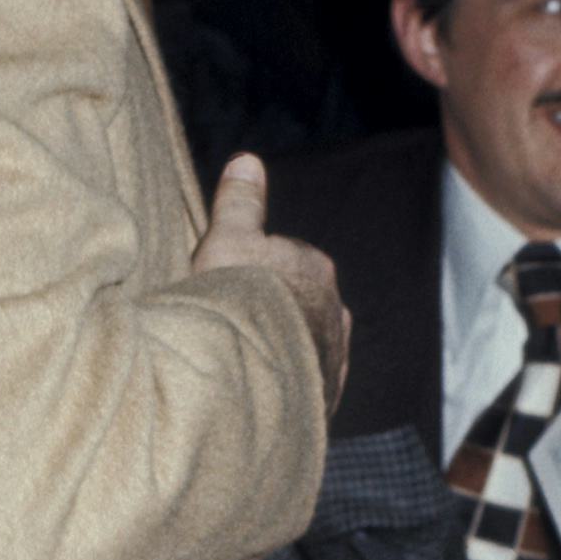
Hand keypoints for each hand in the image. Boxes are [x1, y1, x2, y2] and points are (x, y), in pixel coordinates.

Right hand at [193, 151, 350, 416]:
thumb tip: (248, 160)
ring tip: (245, 368)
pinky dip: (286, 389)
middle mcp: (335, 312)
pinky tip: (261, 395)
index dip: (250, 276)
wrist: (250, 374)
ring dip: (281, 355)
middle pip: (298, 307)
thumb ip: (240, 203)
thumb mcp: (227, 240)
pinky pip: (304, 388)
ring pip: (304, 349)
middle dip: (274, 316)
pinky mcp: (324, 398)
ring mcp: (333, 358)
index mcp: (315, 268)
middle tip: (233, 331)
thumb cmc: (236, 299)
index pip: (283, 264)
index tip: (225, 292)